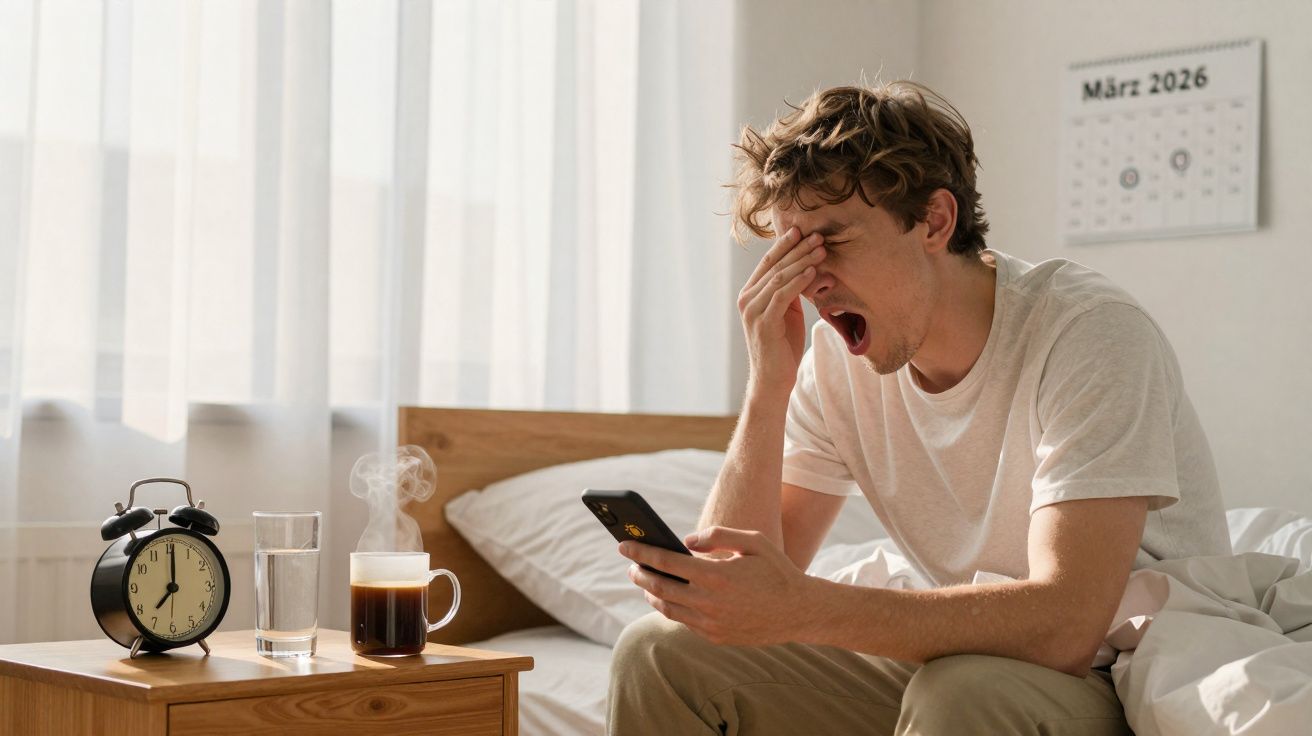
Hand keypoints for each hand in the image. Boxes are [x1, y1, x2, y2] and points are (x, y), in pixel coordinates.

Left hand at [619, 527, 820, 646]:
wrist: (799, 612)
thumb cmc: (775, 570)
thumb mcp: (752, 541)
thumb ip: (717, 534)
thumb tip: (685, 542)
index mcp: (716, 575)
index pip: (666, 562)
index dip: (641, 552)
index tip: (624, 544)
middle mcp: (709, 602)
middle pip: (660, 587)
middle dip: (641, 574)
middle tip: (631, 565)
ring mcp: (711, 624)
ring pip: (668, 609)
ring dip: (652, 594)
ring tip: (645, 581)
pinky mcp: (716, 638)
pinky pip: (685, 622)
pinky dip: (671, 608)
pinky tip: (667, 598)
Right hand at [737, 227, 824, 396]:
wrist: (773, 380)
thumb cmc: (782, 347)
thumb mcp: (787, 313)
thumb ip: (791, 291)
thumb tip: (810, 268)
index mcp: (750, 294)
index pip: (768, 263)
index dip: (785, 245)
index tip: (803, 230)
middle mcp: (747, 299)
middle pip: (774, 266)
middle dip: (798, 249)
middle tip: (818, 236)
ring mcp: (753, 311)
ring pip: (779, 278)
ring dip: (802, 262)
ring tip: (821, 250)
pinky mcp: (763, 323)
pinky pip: (782, 296)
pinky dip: (798, 282)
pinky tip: (812, 272)